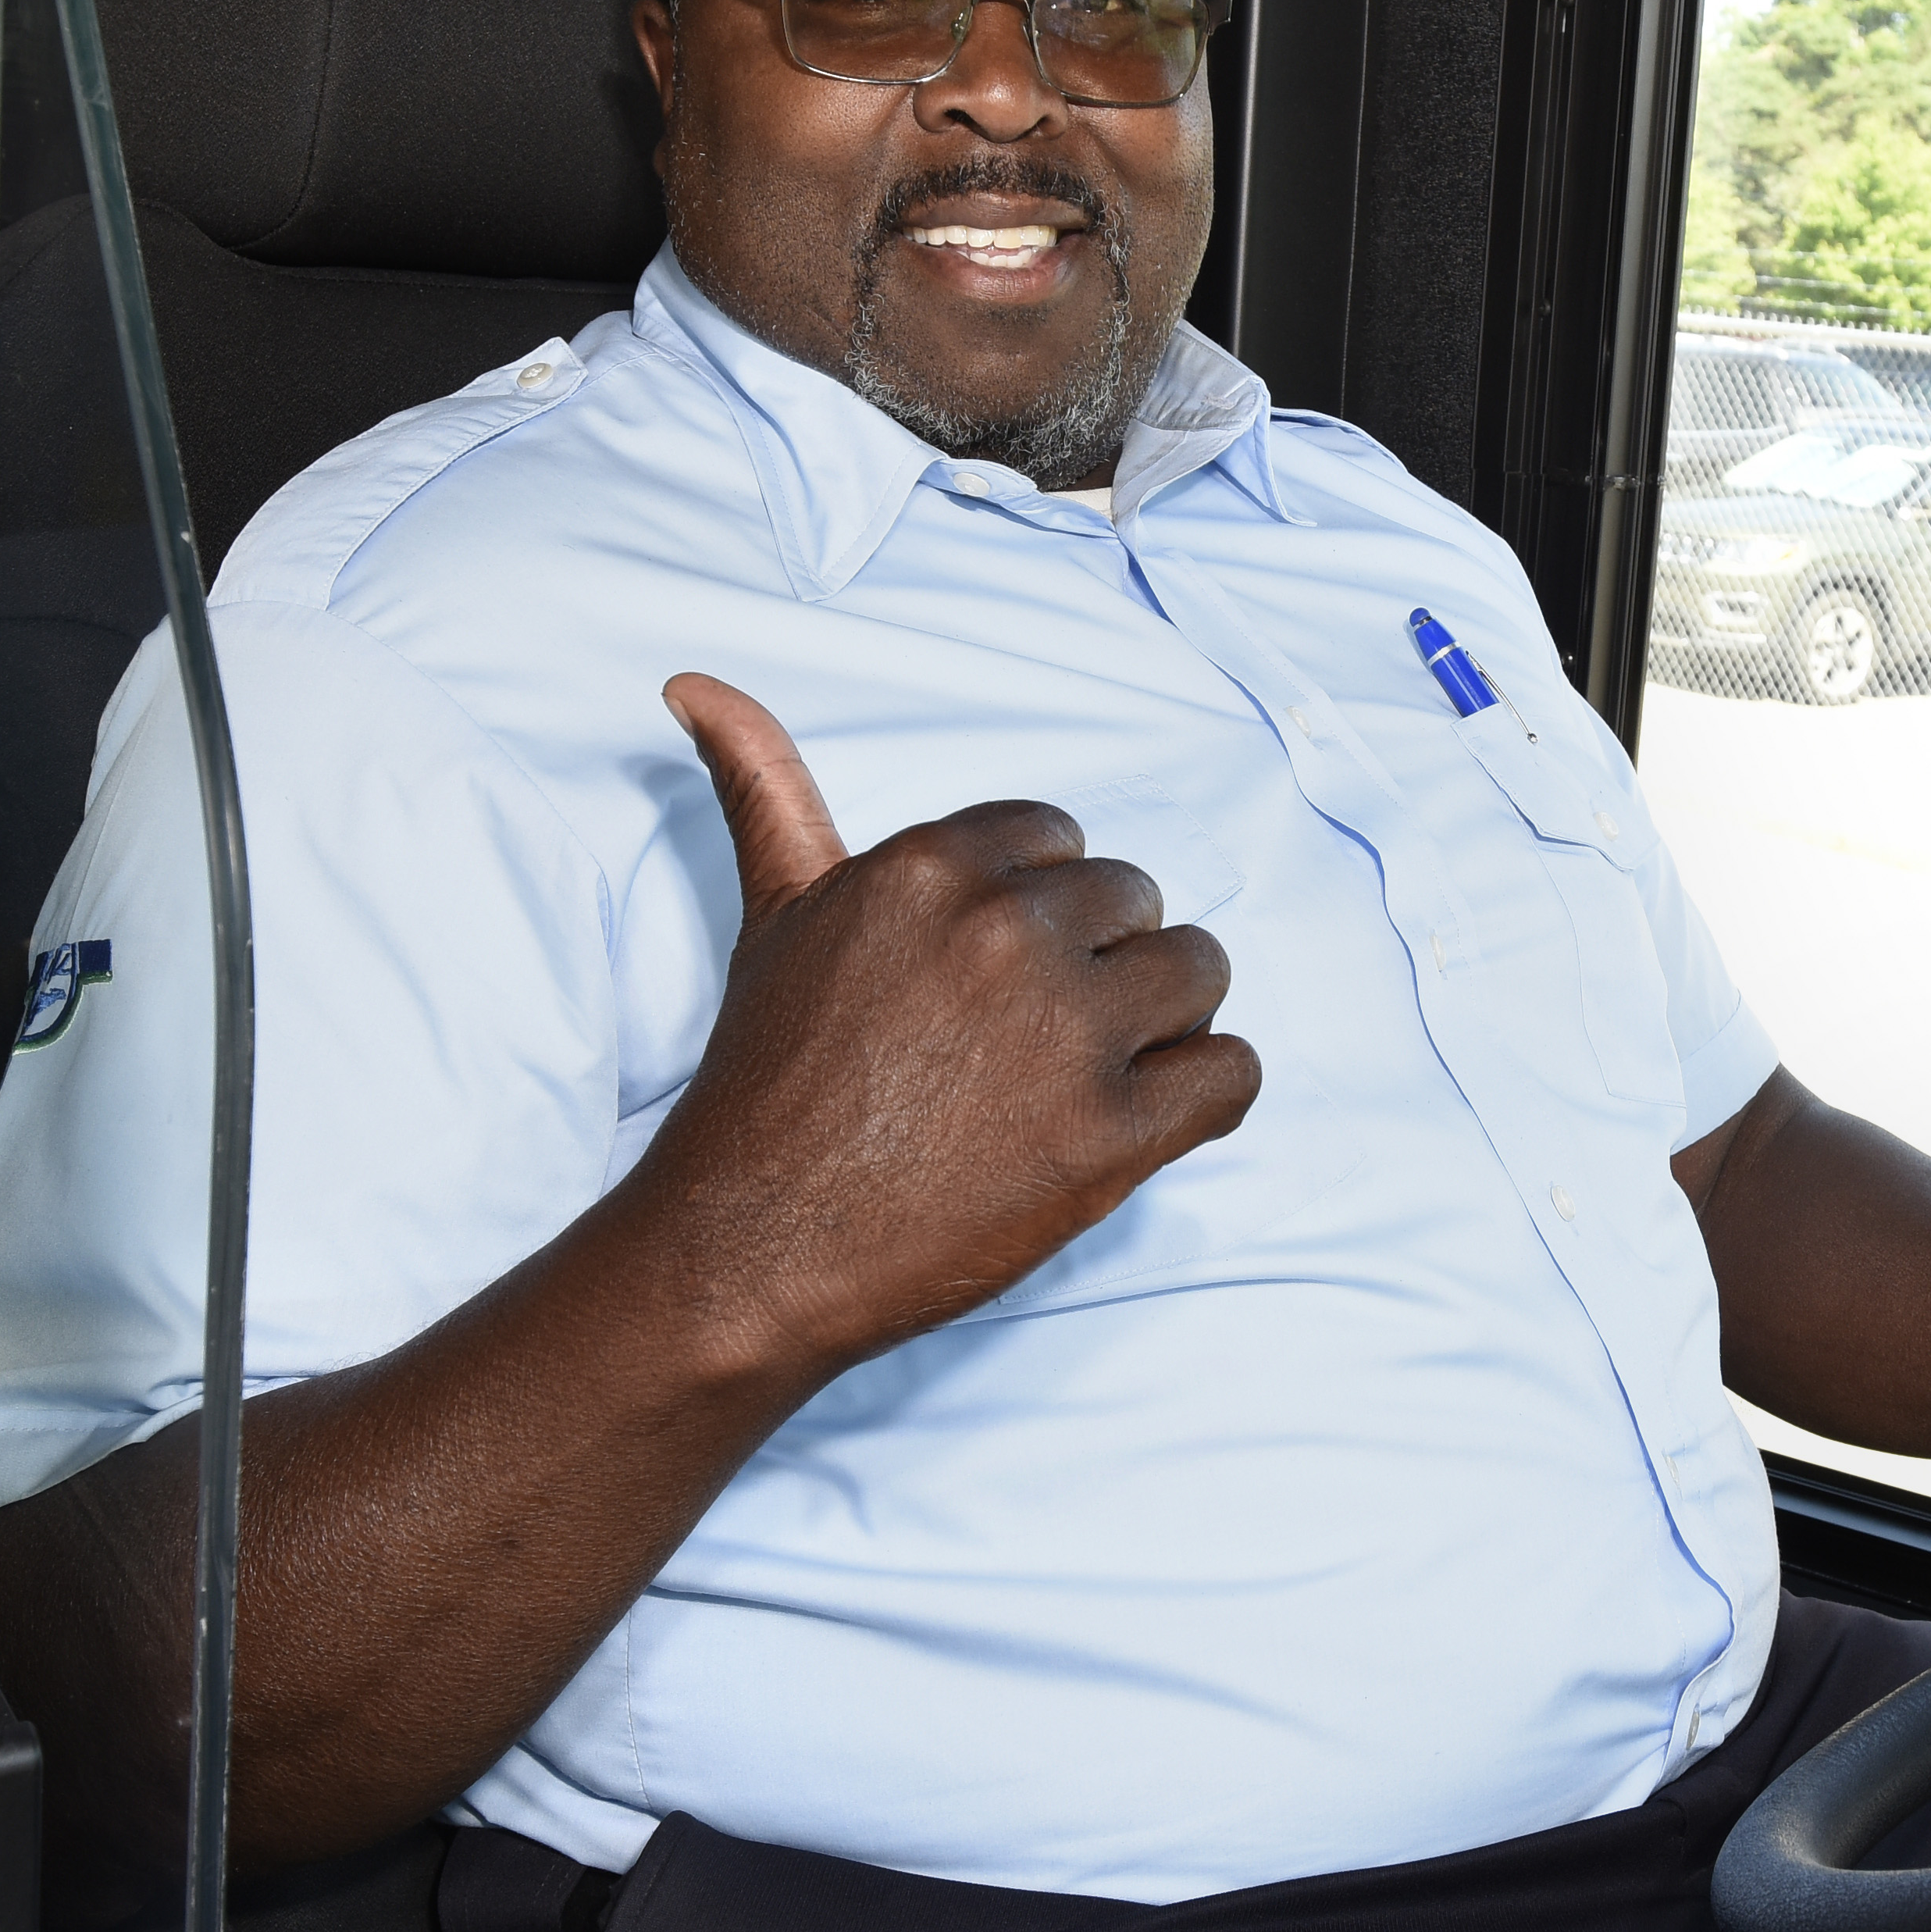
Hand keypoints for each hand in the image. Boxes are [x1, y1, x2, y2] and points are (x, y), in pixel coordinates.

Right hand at [633, 674, 1261, 1386]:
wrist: (754, 1246)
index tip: (994, 972)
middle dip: (1100, 962)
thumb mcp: (774, 912)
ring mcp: (1068, 1033)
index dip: (1039, 911)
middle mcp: (1008, 933)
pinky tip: (1140, 1121)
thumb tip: (697, 685)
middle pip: (1137, 900)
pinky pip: (1233, 1074)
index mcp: (936, 867)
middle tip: (1031, 1039)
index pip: (1062, 840)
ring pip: (1198, 972)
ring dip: (1162, 1022)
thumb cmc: (768, 1081)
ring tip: (1086, 1076)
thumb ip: (767, 787)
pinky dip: (1206, 1097)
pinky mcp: (1113, 1134)